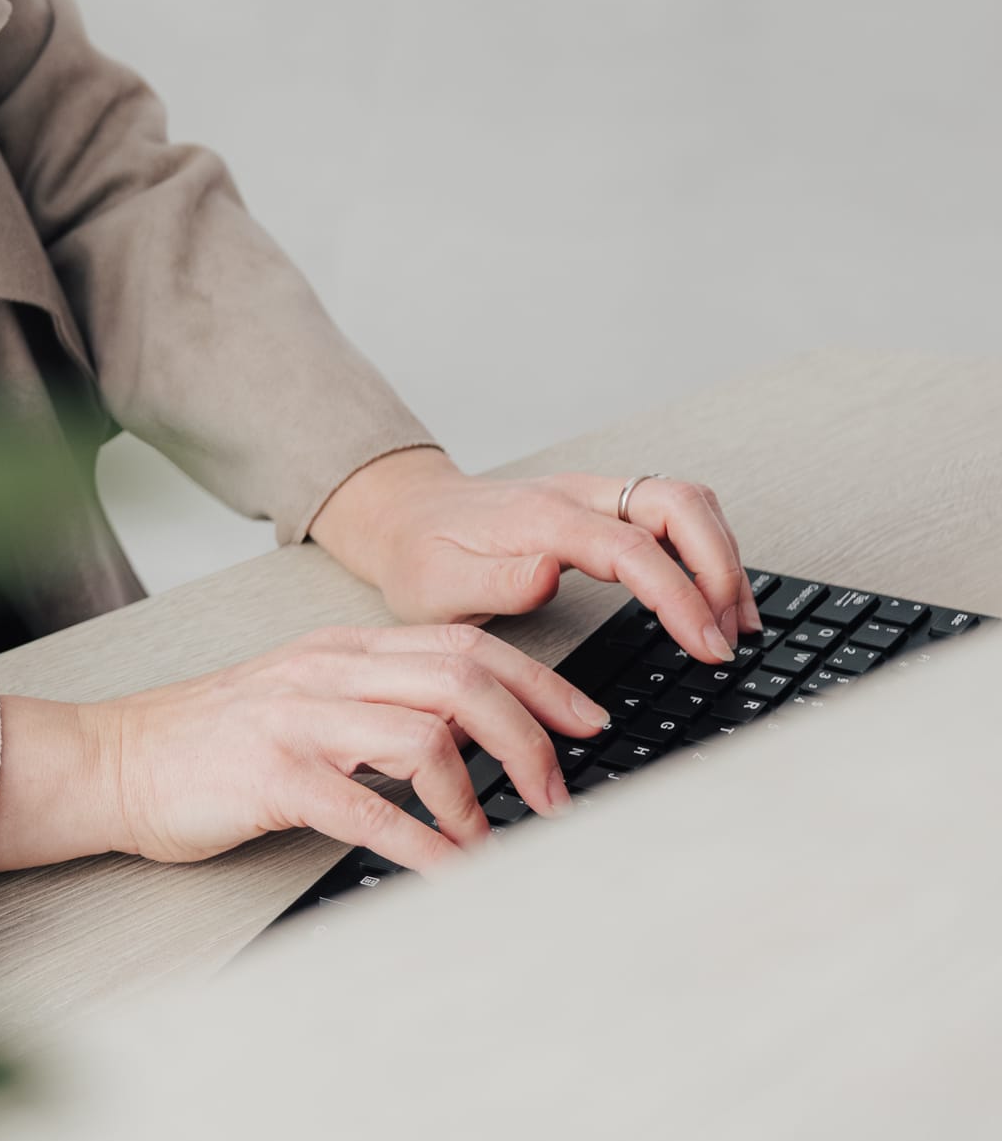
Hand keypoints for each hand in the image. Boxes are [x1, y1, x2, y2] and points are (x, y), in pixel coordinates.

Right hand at [0, 623, 610, 881]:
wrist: (112, 760)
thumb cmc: (211, 746)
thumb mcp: (304, 700)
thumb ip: (378, 705)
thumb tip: (474, 738)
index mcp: (342, 650)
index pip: (466, 645)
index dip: (540, 682)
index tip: (590, 722)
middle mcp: (328, 672)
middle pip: (463, 680)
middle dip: (532, 737)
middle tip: (561, 795)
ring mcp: (299, 720)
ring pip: (425, 734)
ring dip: (482, 794)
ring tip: (501, 839)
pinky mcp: (271, 775)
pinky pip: (365, 806)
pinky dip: (422, 842)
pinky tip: (451, 870)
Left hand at [310, 447, 758, 663]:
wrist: (404, 518)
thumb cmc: (420, 558)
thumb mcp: (436, 586)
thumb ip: (494, 582)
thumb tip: (551, 573)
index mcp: (543, 518)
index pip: (633, 547)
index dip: (679, 595)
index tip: (706, 644)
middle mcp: (577, 495)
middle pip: (678, 503)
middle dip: (719, 566)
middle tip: (729, 635)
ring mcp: (594, 496)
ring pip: (685, 502)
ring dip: (721, 557)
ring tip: (735, 624)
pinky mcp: (604, 508)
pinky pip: (673, 515)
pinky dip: (707, 551)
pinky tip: (714, 599)